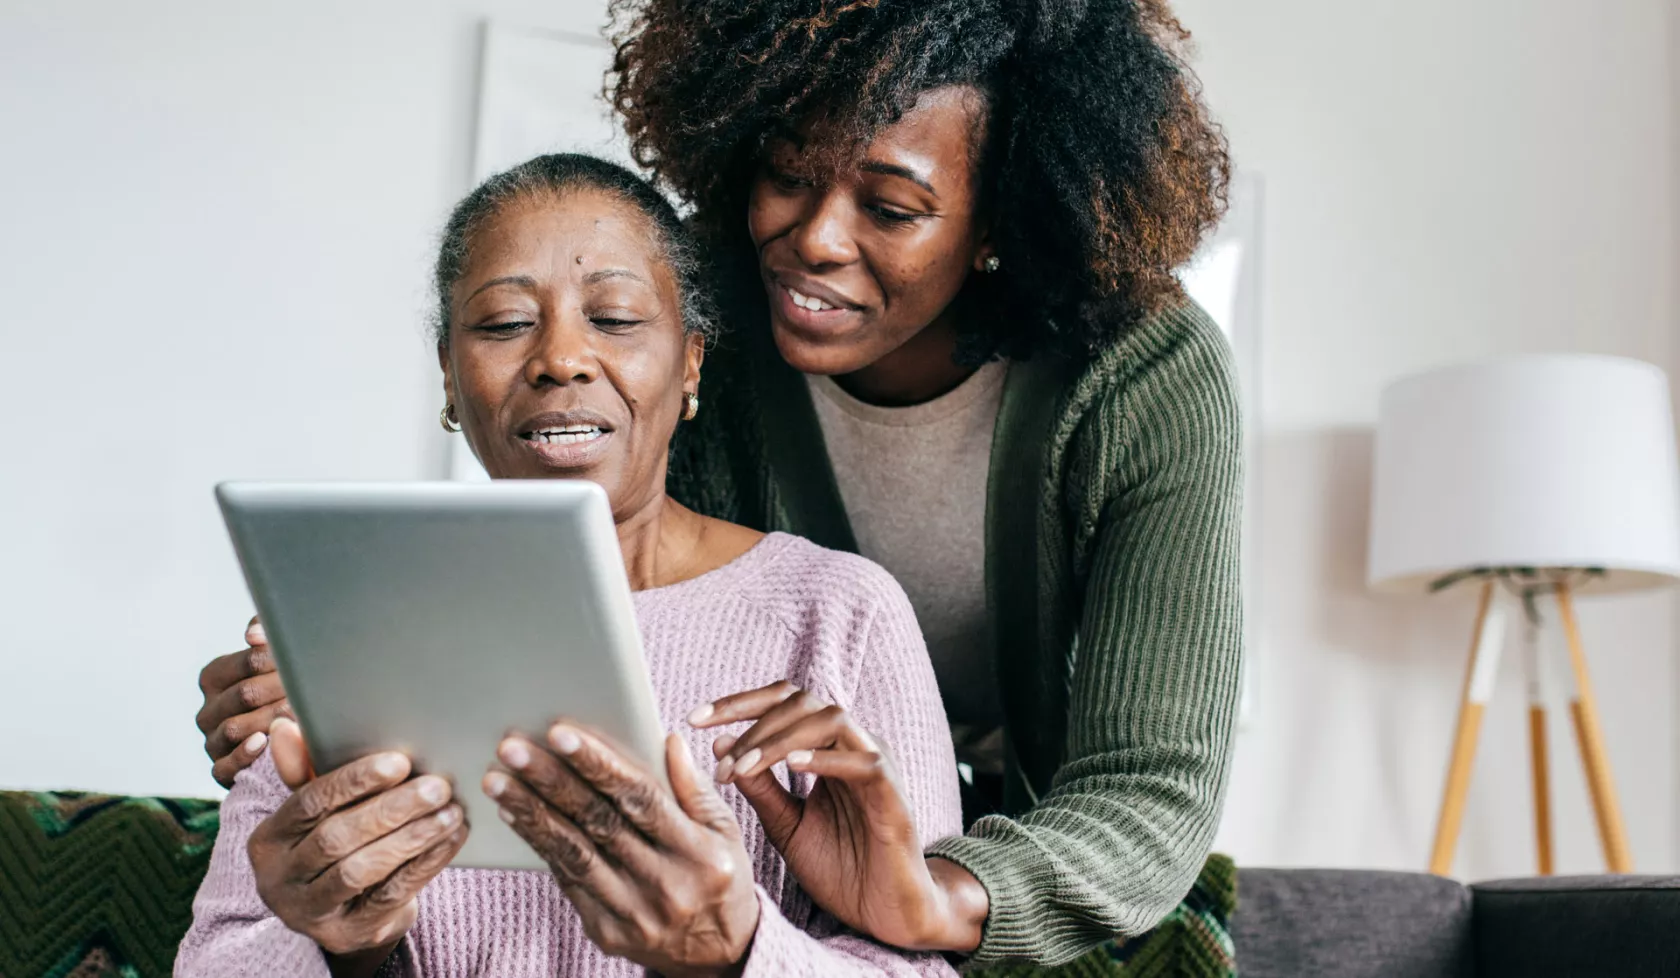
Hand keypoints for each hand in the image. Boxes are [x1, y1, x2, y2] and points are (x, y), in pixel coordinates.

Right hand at [197, 616, 291, 786]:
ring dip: (272, 721)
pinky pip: (225, 765)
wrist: (289, 739)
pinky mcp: (220, 770)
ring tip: (301, 715)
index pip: (249, 661)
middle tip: (314, 690)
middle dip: (282, 690)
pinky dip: (245, 754)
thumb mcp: (274, 658)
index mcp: (215, 676)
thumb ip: (265, 634)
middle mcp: (208, 709)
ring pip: (235, 728)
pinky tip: (264, 743)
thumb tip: (254, 634)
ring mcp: (212, 741)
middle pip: (245, 694)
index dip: (281, 660)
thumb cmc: (282, 688)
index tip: (307, 661)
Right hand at [249, 719, 467, 975]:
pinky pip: (390, 895)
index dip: (353, 781)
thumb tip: (284, 725)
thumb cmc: (330, 844)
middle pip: (336, 838)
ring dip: (412, 836)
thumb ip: (305, 772)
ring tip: (450, 811)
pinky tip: (451, 838)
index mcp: (267, 841)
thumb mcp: (315, 812)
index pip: (307, 803)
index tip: (399, 762)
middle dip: (391, 809)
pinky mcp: (347, 933)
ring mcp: (310, 912)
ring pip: (361, 870)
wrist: (343, 913)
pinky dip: (425, 863)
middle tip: (437, 786)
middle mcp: (279, 880)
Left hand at [484, 724, 758, 977]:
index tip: (560, 733)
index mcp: (699, 853)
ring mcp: (632, 913)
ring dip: (531, 812)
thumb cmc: (721, 877)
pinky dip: (539, 845)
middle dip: (551, 781)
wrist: (719, 954)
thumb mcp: (726, 831)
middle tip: (512, 748)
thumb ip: (694, 787)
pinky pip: (567, 880)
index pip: (641, 799)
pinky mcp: (606, 932)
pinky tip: (516, 816)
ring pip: (573, 853)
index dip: (598, 764)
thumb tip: (669, 740)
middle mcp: (665, 885)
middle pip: (598, 823)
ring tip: (497, 780)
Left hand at [692, 683, 987, 952]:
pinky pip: (864, 764)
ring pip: (831, 720)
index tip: (694, 719)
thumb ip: (759, 788)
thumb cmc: (841, 869)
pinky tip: (792, 767)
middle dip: (753, 720)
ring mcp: (877, 767)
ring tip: (743, 768)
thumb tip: (720, 744)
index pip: (783, 703)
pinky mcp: (893, 796)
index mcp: (829, 749)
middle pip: (803, 701)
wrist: (887, 915)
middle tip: (720, 757)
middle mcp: (854, 746)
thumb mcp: (786, 826)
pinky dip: (827, 759)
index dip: (738, 704)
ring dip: (780, 739)